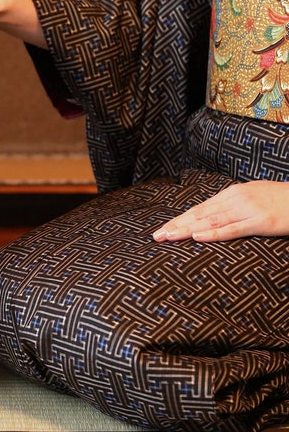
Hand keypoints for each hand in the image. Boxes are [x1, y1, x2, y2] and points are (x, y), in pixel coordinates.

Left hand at [152, 180, 288, 241]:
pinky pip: (232, 229)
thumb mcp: (252, 198)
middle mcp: (234, 199)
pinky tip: (197, 236)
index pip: (198, 209)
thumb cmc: (281, 200)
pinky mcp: (260, 221)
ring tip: (168, 237)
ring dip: (186, 230)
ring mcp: (246, 209)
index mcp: (230, 194)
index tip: (162, 228)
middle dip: (175, 225)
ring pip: (209, 221)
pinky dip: (213, 233)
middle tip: (156, 236)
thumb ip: (231, 206)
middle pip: (198, 214)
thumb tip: (210, 217)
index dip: (178, 219)